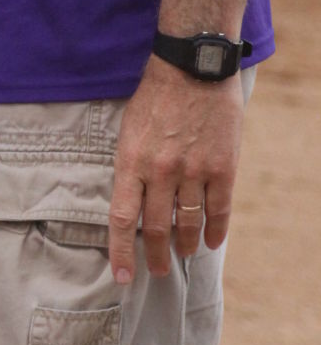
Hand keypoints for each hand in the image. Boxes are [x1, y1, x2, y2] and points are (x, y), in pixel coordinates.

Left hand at [107, 55, 244, 282]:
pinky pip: (219, 210)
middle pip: (156, 229)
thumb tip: (131, 204)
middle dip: (155, 257)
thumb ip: (130, 167)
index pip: (121, 219)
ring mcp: (193, 170)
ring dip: (184, 246)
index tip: (122, 278)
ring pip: (188, 224)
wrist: (192, 67)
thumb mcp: (129, 129)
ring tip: (182, 255)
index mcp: (131, 161)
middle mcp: (160, 171)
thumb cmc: (155, 96)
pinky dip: (215, 230)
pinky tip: (210, 241)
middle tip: (156, 272)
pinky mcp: (222, 167)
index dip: (121, 253)